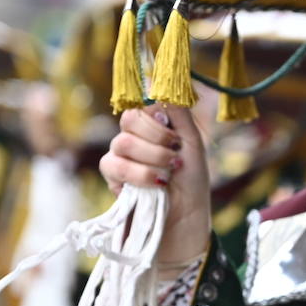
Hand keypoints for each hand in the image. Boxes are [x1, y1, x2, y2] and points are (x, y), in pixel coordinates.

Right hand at [99, 104, 211, 271]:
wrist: (186, 218)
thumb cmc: (192, 182)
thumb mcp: (193, 144)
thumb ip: (179, 115)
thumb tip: (164, 87)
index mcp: (151, 128)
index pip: (141, 108)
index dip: (157, 122)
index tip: (177, 140)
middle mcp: (132, 139)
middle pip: (129, 121)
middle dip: (157, 140)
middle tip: (175, 159)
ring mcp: (119, 158)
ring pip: (122, 143)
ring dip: (151, 159)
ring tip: (168, 175)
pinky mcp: (112, 180)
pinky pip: (114, 165)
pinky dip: (139, 174)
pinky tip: (157, 184)